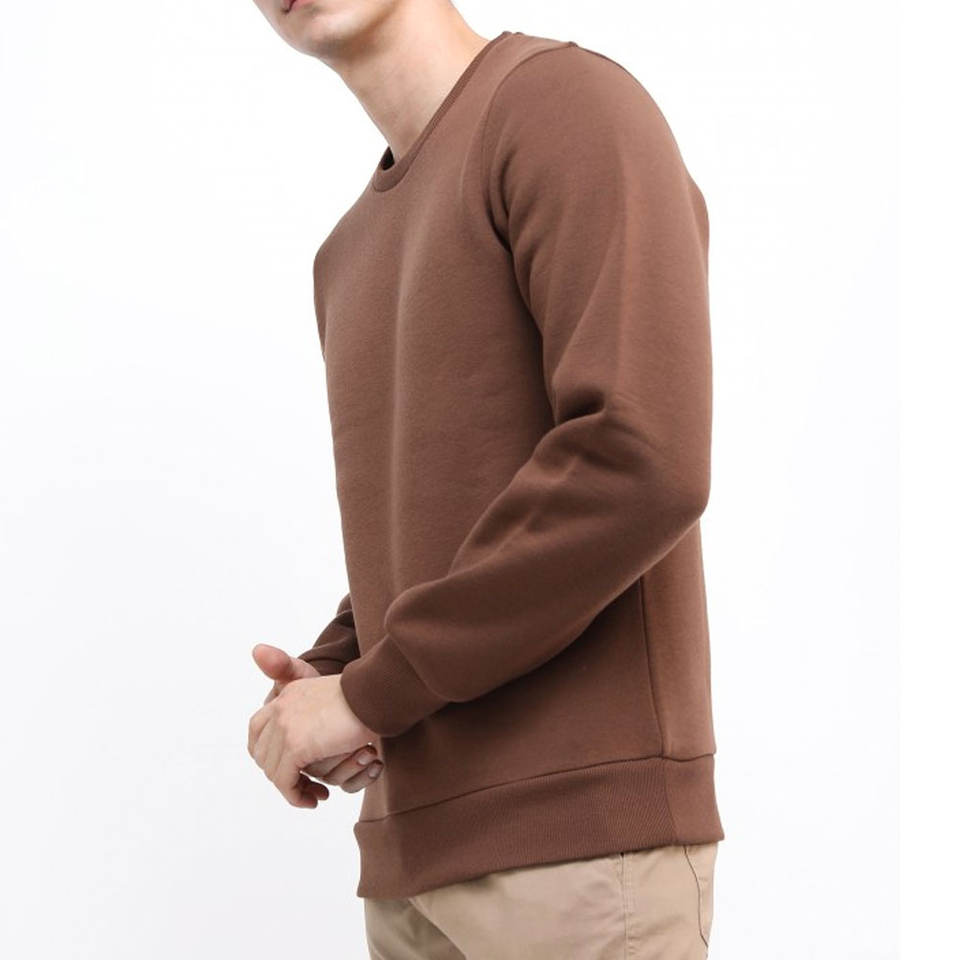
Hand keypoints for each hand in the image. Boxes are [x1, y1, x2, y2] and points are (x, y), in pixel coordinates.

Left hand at [247, 668, 376, 806]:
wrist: (376, 694)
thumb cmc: (366, 698)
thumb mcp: (332, 701)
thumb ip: (311, 716)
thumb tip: (307, 742)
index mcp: (289, 694)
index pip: (258, 728)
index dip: (268, 753)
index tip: (289, 768)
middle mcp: (281, 707)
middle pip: (263, 753)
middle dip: (282, 774)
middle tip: (307, 787)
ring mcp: (285, 726)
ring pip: (273, 770)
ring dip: (292, 789)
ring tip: (314, 796)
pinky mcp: (296, 745)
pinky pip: (285, 781)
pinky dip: (296, 796)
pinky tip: (313, 800)